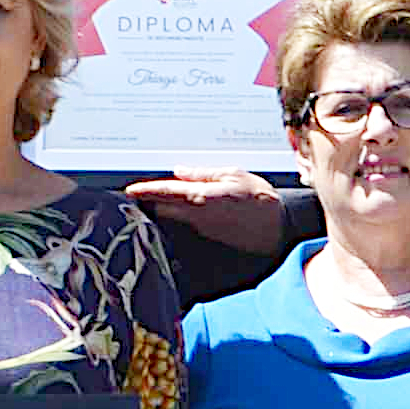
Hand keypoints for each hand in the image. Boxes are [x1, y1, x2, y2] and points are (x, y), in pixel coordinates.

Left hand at [123, 167, 285, 258]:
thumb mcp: (232, 175)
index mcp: (201, 197)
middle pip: (164, 206)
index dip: (146, 190)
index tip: (131, 190)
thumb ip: (203, 173)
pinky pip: (188, 223)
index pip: (165, 192)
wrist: (278, 229)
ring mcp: (202, 229)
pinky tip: (186, 207)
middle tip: (141, 190)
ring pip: (174, 216)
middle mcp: (197, 216)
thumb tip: (181, 172)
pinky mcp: (209, 236)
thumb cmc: (260, 200)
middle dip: (153, 199)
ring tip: (158, 196)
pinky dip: (182, 214)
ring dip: (166, 206)